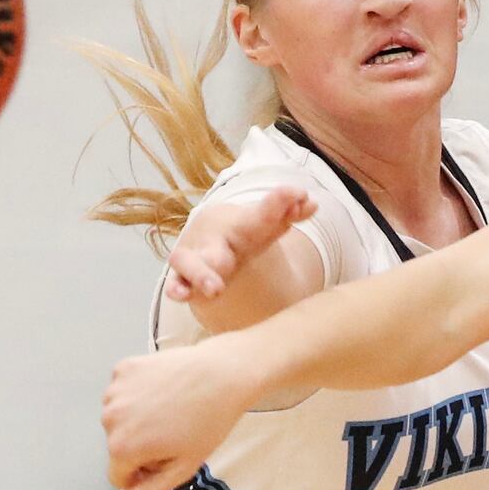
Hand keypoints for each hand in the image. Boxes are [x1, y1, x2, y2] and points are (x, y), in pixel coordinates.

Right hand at [102, 339, 257, 489]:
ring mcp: (114, 391)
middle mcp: (109, 419)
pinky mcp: (123, 368)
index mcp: (121, 448)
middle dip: (140, 446)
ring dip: (138, 420)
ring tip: (172, 410)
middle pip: (117, 447)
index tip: (169, 458)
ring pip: (119, 419)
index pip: (120, 477)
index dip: (146, 473)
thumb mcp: (181, 468)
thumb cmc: (209, 423)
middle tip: (175, 432)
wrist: (226, 373)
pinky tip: (165, 389)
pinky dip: (139, 393)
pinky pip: (123, 392)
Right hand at [165, 187, 316, 302]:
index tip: (299, 194)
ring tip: (215, 289)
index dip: (280, 204)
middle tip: (237, 258)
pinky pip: (175, 282)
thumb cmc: (243, 234)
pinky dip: (176, 287)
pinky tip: (180, 294)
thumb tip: (313, 203)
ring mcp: (195, 256)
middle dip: (234, 246)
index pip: (263, 216)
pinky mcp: (181, 276)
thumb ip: (289, 214)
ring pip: (191, 262)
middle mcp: (216, 239)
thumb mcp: (266, 226)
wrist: (204, 236)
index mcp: (241, 226)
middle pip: (223, 242)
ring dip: (202, 274)